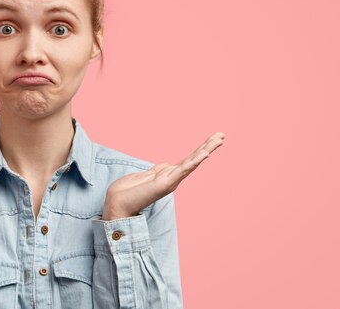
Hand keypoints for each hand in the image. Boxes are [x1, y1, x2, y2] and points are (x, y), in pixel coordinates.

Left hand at [102, 132, 224, 219]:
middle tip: (222, 134)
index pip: (187, 159)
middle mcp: (172, 178)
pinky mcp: (165, 183)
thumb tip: (166, 165)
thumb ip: (157, 170)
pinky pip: (182, 170)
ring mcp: (170, 181)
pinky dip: (194, 161)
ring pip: (192, 162)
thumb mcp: (145, 176)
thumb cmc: (127, 192)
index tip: (212, 139)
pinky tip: (205, 154)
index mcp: (167, 175)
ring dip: (206, 150)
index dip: (200, 149)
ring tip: (219, 139)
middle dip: (208, 146)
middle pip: (193, 159)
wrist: (117, 204)